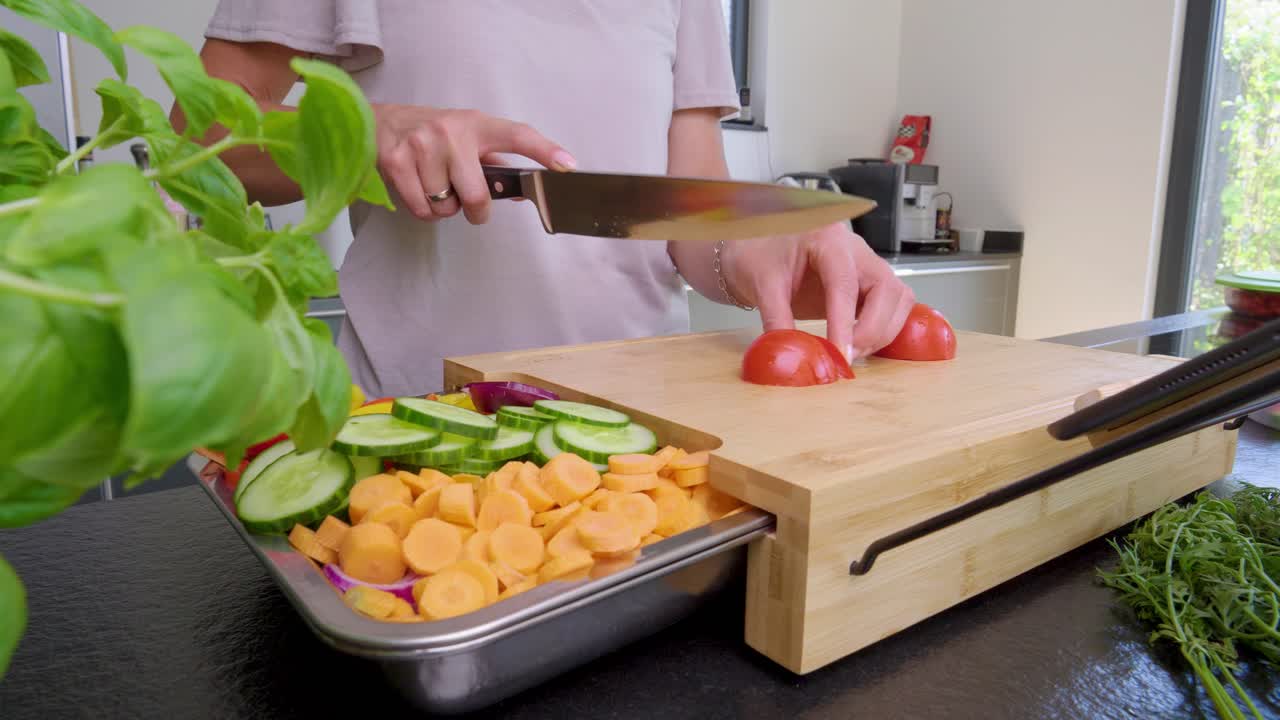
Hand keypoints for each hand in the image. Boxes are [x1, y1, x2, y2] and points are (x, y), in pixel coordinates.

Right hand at [372, 104, 575, 223]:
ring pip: (445, 207)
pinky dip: (423, 209)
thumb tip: (521, 193)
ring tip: (434, 184)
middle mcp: (451, 132)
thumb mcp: (467, 138)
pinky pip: (421, 209)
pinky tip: (418, 188)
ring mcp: (422, 145)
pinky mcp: (396, 161)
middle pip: (477, 196)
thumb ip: (494, 164)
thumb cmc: (432, 133)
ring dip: (443, 207)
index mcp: (477, 124)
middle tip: (467, 202)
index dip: (544, 151)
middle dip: (475, 210)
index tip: (567, 165)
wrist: (381, 121)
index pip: (517, 135)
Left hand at [720, 223, 915, 361]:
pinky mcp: (869, 282)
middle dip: (872, 328)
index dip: (845, 322)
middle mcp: (854, 248)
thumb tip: (793, 353)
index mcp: (826, 238)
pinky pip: (894, 305)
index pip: (845, 282)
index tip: (840, 352)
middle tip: (847, 355)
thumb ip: (777, 320)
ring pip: (898, 297)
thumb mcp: (762, 285)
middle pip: (886, 287)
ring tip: (852, 352)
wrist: (758, 249)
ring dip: (882, 330)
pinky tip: (862, 343)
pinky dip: (884, 328)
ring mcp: (866, 264)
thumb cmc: (759, 255)